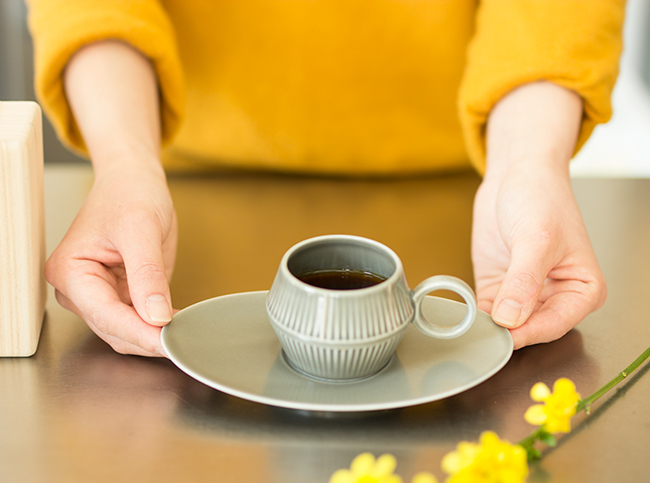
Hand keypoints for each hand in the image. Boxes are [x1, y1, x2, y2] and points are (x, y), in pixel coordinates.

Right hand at [45, 164, 176, 355]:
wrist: (134, 181)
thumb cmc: (130, 193)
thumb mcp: (142, 229)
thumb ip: (147, 274)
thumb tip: (156, 316)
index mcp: (70, 271)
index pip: (106, 315)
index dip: (141, 333)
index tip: (170, 343)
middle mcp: (78, 289)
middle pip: (115, 329)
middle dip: (150, 337)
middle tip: (186, 341)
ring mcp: (97, 294)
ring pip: (126, 332)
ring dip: (155, 335)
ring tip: (186, 332)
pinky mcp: (118, 294)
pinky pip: (138, 321)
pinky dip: (158, 326)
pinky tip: (180, 323)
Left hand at [472, 81, 606, 348]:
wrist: (516, 176)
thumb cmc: (541, 198)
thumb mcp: (535, 239)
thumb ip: (524, 281)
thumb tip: (512, 318)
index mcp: (582, 291)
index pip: (554, 325)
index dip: (527, 332)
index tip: (503, 334)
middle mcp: (555, 298)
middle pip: (529, 330)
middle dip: (506, 332)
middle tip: (481, 331)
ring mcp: (524, 296)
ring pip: (506, 326)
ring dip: (486, 327)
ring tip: (469, 323)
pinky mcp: (498, 290)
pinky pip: (486, 313)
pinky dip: (474, 316)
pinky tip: (463, 314)